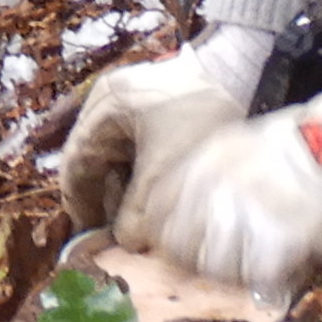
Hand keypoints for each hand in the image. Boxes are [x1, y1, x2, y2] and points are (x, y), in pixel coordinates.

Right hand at [56, 24, 270, 232]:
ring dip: (126, 187)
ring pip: (118, 152)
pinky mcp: (158, 103)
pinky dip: (143, 172)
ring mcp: (135, 97)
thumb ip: (138, 213)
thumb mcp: (165, 176)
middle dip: (107, 197)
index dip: (81, 204)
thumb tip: (125, 242)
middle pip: (97, 156)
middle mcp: (112, 97)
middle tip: (115, 232)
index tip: (89, 236)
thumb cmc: (198, 123)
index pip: (77, 161)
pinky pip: (138, 144)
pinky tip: (157, 196)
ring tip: (139, 218)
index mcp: (104, 106)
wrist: (244, 79)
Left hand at [140, 92, 321, 297]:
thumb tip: (195, 217)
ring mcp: (242, 216)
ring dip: (231, 271)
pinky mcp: (274, 243)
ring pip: (213, 265)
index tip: (180, 243)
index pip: (157, 209)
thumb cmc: (303, 144)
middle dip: (193, 257)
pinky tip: (277, 268)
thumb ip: (213, 177)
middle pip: (178, 243)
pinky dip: (265, 278)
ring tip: (252, 265)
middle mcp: (214, 189)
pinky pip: (254, 276)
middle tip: (217, 262)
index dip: (165, 232)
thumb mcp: (242, 144)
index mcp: (203, 162)